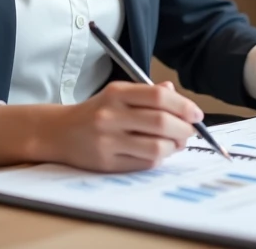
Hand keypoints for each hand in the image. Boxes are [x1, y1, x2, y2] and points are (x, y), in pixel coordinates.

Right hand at [51, 81, 203, 171]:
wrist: (59, 132)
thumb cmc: (96, 111)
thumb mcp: (119, 93)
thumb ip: (148, 93)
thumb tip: (178, 96)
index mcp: (117, 93)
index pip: (159, 96)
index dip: (184, 105)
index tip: (196, 114)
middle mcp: (111, 115)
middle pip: (161, 122)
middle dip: (184, 129)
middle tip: (189, 131)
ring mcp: (108, 140)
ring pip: (156, 147)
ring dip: (174, 146)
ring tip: (175, 143)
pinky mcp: (107, 162)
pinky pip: (144, 163)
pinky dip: (159, 158)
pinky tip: (158, 152)